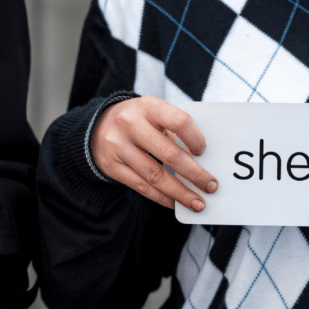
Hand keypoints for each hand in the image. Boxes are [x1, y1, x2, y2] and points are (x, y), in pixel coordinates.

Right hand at [92, 96, 216, 210]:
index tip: (203, 152)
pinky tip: (175, 202)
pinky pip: (141, 187)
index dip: (195, 138)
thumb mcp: (153, 113)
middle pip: (169, 154)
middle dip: (194, 174)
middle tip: (211, 186)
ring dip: (180, 193)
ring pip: (155, 176)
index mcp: (148, 106)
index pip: (178, 121)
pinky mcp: (112, 167)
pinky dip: (162, 197)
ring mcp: (118, 147)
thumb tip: (203, 160)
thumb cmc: (137, 120)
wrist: (97, 127)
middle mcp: (130, 125)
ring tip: (197, 202)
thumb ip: (174, 129)